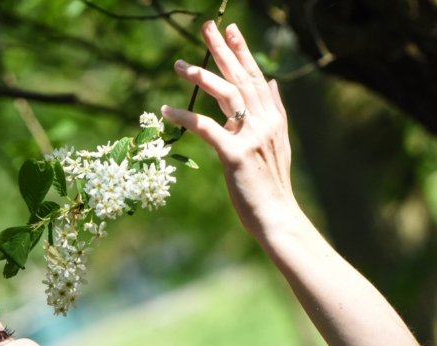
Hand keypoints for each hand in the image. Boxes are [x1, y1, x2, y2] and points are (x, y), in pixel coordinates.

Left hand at [161, 21, 300, 244]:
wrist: (277, 217)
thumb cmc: (272, 188)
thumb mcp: (279, 145)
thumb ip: (275, 112)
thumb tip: (271, 83)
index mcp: (272, 119)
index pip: (255, 78)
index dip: (243, 53)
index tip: (231, 30)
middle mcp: (264, 122)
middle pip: (240, 78)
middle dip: (223, 50)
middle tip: (207, 27)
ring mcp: (250, 137)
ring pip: (226, 95)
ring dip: (202, 75)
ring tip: (180, 64)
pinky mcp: (235, 155)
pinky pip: (207, 128)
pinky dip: (186, 117)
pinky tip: (167, 110)